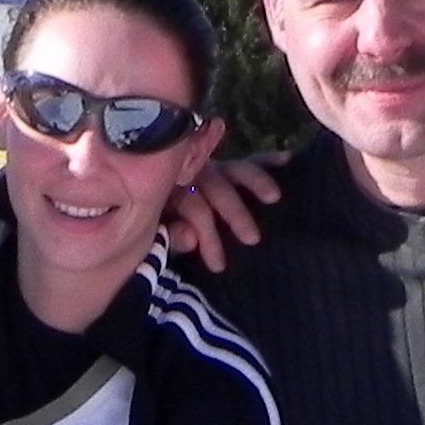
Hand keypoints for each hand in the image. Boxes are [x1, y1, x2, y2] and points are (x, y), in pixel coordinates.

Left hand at [159, 150, 282, 273]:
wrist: (139, 213)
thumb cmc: (151, 232)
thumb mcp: (154, 238)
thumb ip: (171, 237)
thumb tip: (191, 238)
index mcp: (166, 189)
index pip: (192, 206)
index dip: (207, 235)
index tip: (219, 265)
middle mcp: (188, 173)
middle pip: (214, 185)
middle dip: (234, 212)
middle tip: (252, 239)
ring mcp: (207, 169)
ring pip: (232, 171)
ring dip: (254, 181)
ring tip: (274, 197)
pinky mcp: (224, 170)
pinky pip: (245, 163)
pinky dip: (265, 162)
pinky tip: (285, 160)